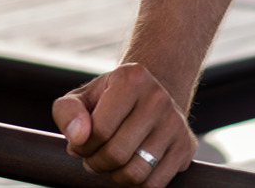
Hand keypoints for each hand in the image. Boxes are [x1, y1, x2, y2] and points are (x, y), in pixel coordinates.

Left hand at [51, 63, 196, 187]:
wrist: (147, 94)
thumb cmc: (108, 99)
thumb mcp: (81, 97)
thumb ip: (68, 112)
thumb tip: (77, 138)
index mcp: (130, 78)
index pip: (99, 129)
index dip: (82, 146)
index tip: (78, 145)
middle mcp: (158, 98)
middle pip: (118, 153)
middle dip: (96, 163)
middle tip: (90, 158)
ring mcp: (175, 123)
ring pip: (137, 172)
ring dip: (115, 176)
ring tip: (107, 163)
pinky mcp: (186, 147)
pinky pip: (156, 184)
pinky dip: (135, 184)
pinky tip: (127, 168)